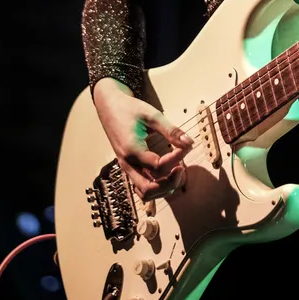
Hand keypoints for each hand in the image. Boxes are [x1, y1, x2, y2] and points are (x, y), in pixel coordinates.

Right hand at [93, 79, 193, 200]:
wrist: (109, 107)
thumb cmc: (129, 109)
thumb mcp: (152, 115)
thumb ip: (171, 130)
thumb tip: (189, 142)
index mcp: (132, 150)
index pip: (159, 166)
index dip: (177, 158)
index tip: (187, 145)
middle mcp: (128, 163)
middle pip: (150, 189)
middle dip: (170, 182)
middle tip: (182, 167)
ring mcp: (127, 167)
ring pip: (145, 193)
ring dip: (163, 188)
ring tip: (176, 171)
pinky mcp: (129, 167)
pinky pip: (141, 187)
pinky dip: (155, 187)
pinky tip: (167, 174)